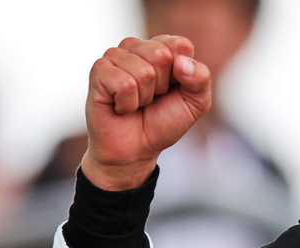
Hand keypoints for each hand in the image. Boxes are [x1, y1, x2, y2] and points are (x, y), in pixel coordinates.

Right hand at [80, 35, 211, 190]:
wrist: (136, 150)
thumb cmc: (163, 123)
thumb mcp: (195, 104)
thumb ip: (201, 80)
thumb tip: (182, 63)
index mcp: (163, 48)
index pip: (181, 45)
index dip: (182, 75)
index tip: (171, 91)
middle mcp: (138, 47)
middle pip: (161, 55)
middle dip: (162, 87)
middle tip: (152, 99)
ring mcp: (116, 56)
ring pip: (143, 71)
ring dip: (143, 97)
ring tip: (136, 103)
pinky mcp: (99, 70)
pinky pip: (124, 83)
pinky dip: (127, 104)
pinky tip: (120, 107)